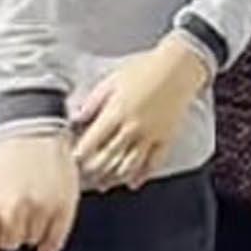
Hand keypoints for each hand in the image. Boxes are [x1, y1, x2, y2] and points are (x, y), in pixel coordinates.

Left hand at [0, 131, 79, 250]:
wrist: (33, 138)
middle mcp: (13, 207)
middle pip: (9, 246)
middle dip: (7, 233)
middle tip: (10, 207)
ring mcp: (40, 207)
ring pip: (31, 242)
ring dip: (28, 230)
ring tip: (27, 203)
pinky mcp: (64, 206)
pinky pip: (54, 242)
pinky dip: (49, 241)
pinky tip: (44, 222)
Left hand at [71, 39, 209, 191]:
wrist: (180, 66)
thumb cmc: (145, 68)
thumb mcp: (111, 80)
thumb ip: (92, 102)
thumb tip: (76, 118)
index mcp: (116, 113)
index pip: (91, 143)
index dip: (79, 155)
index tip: (71, 161)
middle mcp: (132, 128)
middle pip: (107, 158)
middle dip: (93, 171)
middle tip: (83, 178)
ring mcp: (151, 135)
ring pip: (128, 166)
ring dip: (113, 178)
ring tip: (102, 184)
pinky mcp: (166, 138)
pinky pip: (154, 163)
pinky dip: (142, 176)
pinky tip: (132, 182)